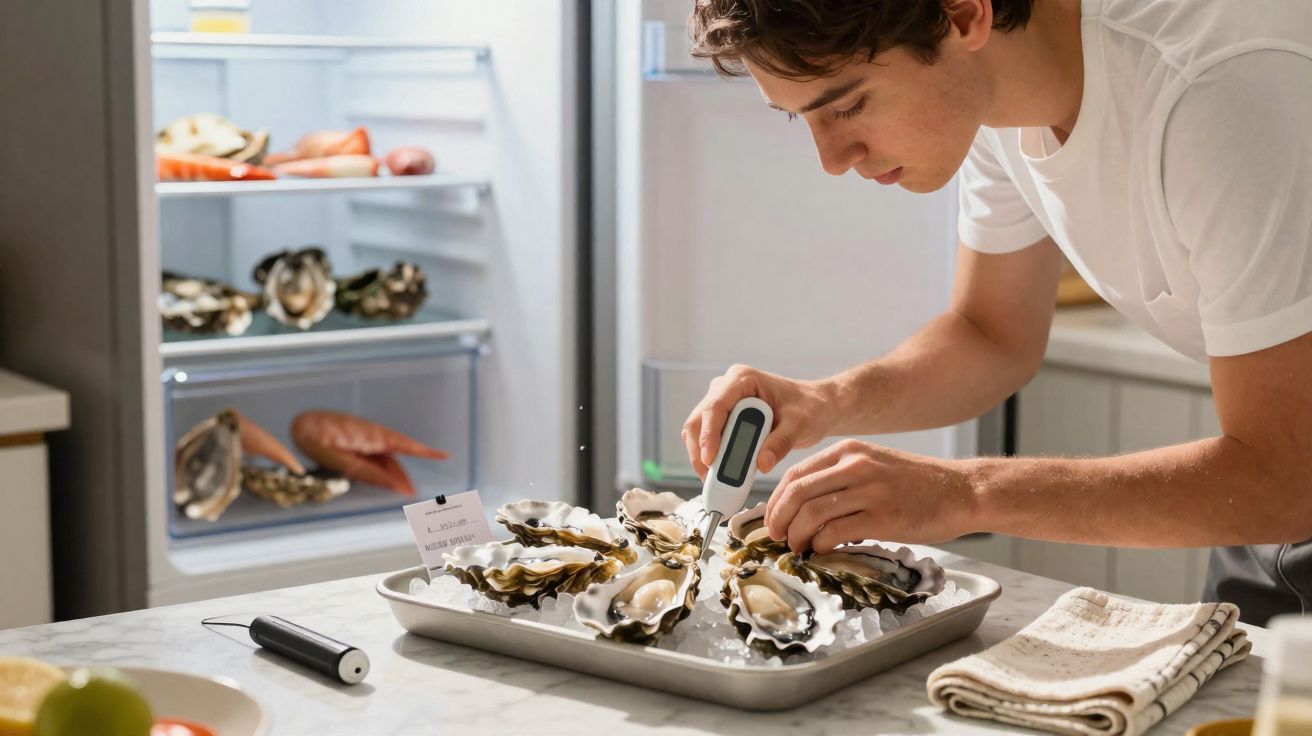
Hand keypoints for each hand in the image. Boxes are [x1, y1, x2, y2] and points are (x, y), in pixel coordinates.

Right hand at [682, 364, 838, 479]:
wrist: (815, 407)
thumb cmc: (810, 407)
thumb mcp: (800, 424)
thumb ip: (781, 442)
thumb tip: (762, 464)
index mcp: (742, 380)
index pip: (716, 406)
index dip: (709, 434)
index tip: (709, 460)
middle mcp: (726, 388)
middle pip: (699, 420)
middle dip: (700, 450)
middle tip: (710, 479)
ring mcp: (722, 403)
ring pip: (698, 431)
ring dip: (702, 457)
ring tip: (716, 481)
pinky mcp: (723, 419)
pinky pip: (708, 440)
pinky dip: (711, 458)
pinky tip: (721, 475)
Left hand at [764, 439, 978, 551]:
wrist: (961, 491)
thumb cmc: (917, 483)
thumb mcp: (874, 464)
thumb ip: (840, 477)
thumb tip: (802, 505)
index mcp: (849, 451)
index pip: (796, 474)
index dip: (776, 500)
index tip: (771, 519)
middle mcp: (856, 466)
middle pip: (797, 493)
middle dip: (779, 519)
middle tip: (777, 537)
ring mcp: (870, 491)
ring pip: (813, 513)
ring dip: (797, 536)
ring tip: (798, 548)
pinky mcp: (883, 517)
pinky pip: (837, 532)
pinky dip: (821, 544)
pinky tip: (822, 550)